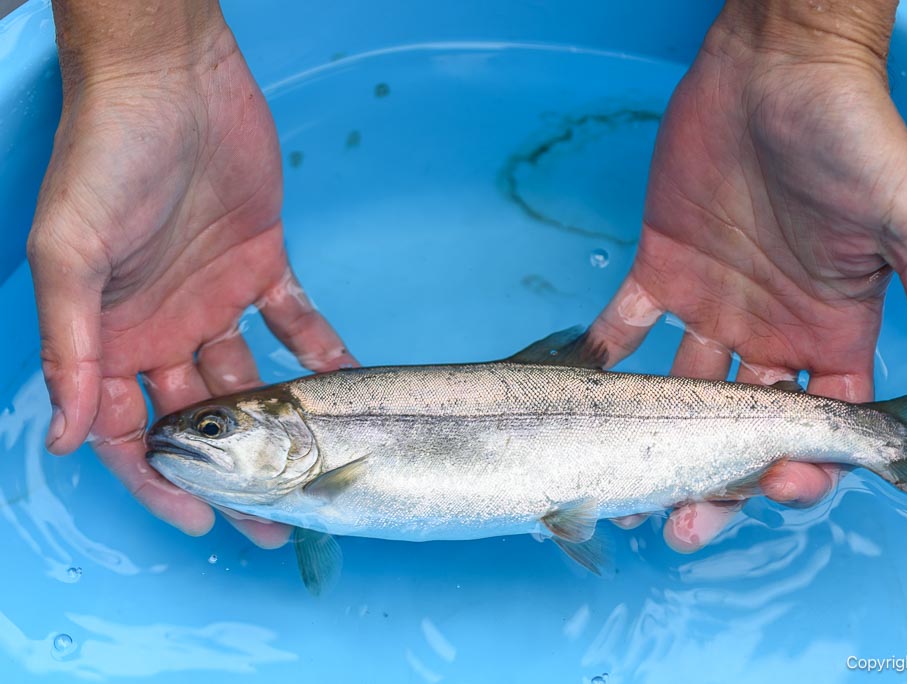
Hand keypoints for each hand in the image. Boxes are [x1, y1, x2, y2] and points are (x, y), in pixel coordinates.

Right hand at [29, 3, 354, 547]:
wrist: (172, 81)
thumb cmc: (107, 157)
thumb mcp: (70, 254)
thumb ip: (71, 344)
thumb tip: (67, 436)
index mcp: (112, 334)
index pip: (130, 431)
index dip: (160, 481)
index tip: (199, 522)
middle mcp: (164, 328)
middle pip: (200, 421)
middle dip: (233, 475)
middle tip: (275, 524)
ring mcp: (215, 299)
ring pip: (251, 382)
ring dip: (284, 427)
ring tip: (322, 472)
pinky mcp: (262, 265)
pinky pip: (296, 321)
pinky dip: (319, 353)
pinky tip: (346, 386)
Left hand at [590, 0, 906, 550]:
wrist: (778, 66)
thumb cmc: (854, 135)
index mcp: (833, 332)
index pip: (817, 423)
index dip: (800, 468)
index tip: (774, 489)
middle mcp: (770, 331)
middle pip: (741, 427)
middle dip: (717, 481)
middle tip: (680, 527)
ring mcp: (712, 304)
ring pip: (679, 392)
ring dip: (651, 437)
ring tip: (620, 482)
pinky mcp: (660, 268)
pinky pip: (625, 326)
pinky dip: (602, 358)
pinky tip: (583, 391)